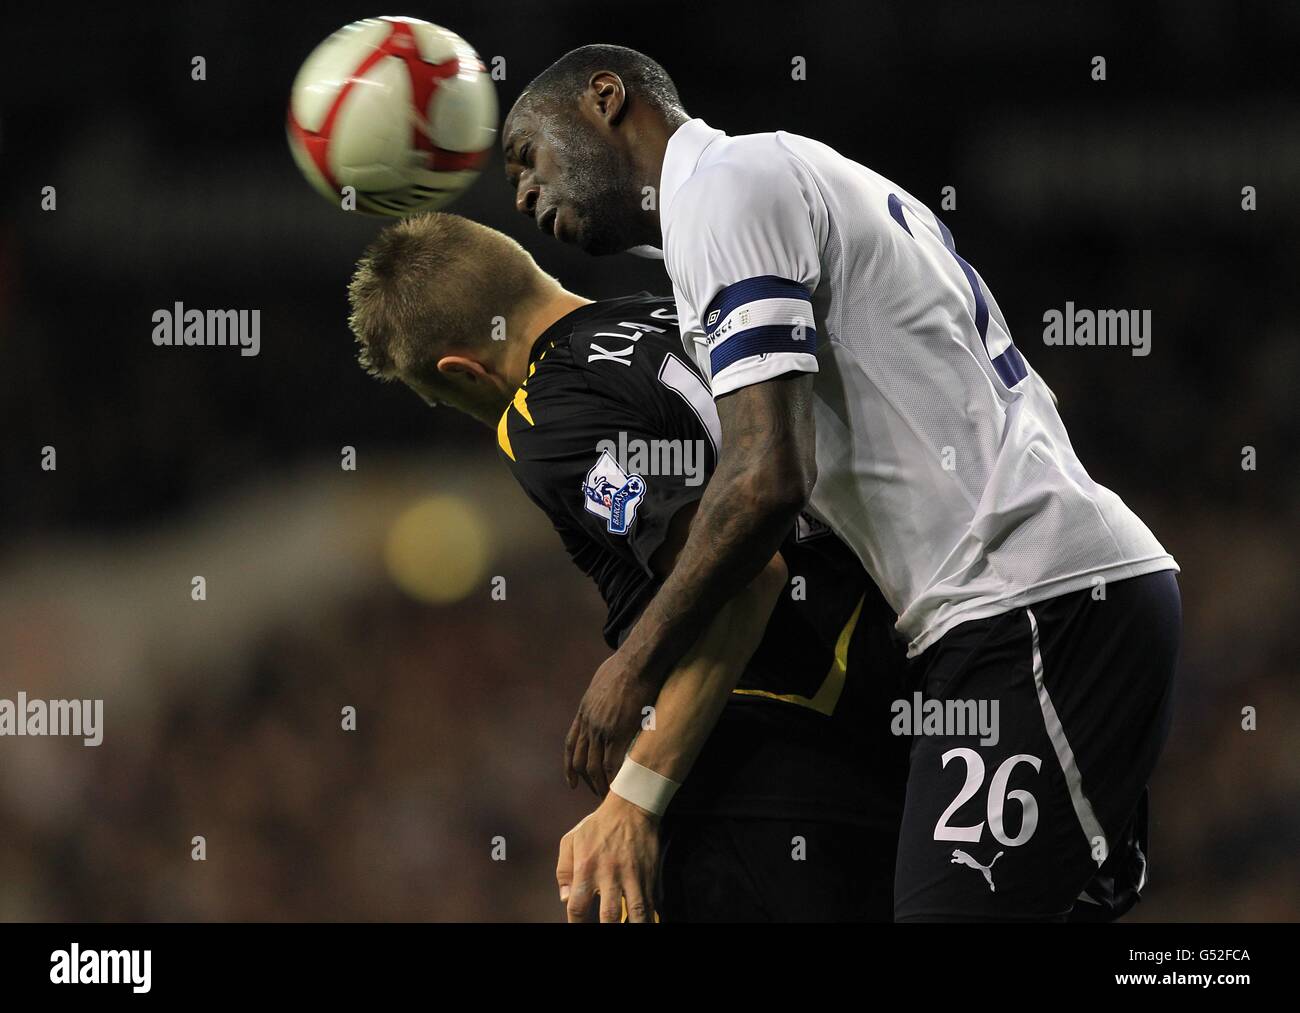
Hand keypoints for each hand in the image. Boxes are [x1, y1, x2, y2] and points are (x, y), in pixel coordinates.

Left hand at [556, 792, 659, 922]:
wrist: (631, 808)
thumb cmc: (598, 825)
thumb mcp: (571, 841)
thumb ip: (563, 871)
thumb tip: (565, 898)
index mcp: (586, 868)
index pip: (577, 906)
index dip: (576, 924)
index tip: (578, 929)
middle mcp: (610, 875)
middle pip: (609, 915)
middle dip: (608, 930)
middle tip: (605, 933)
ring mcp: (633, 876)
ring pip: (637, 911)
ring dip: (634, 925)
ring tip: (630, 929)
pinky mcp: (649, 875)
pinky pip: (652, 903)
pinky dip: (649, 917)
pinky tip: (644, 922)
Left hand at [565, 648, 657, 795]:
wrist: (639, 660)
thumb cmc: (628, 663)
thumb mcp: (603, 678)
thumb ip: (602, 693)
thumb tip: (609, 694)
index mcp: (584, 710)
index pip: (570, 744)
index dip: (570, 766)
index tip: (571, 782)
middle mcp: (588, 722)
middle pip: (580, 760)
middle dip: (585, 780)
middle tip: (596, 793)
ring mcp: (601, 729)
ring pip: (594, 766)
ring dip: (599, 784)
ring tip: (608, 797)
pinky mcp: (618, 732)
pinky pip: (612, 764)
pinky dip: (613, 780)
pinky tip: (619, 789)